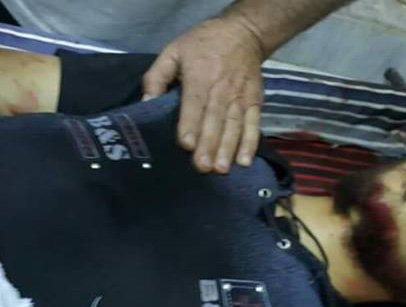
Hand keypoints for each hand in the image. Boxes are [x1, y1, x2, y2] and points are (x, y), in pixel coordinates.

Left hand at [143, 17, 264, 173]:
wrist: (243, 34)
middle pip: (215, 120)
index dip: (191, 124)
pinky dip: (250, 144)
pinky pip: (253, 125)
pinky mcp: (255, 103)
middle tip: (203, 167)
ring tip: (221, 169)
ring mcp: (241, 98)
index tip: (187, 145)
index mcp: (200, 75)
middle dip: (209, 145)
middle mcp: (222, 88)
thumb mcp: (173, 51)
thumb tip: (147, 103)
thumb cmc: (203, 44)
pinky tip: (244, 161)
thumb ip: (157, 77)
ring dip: (228, 149)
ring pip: (234, 126)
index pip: (195, 103)